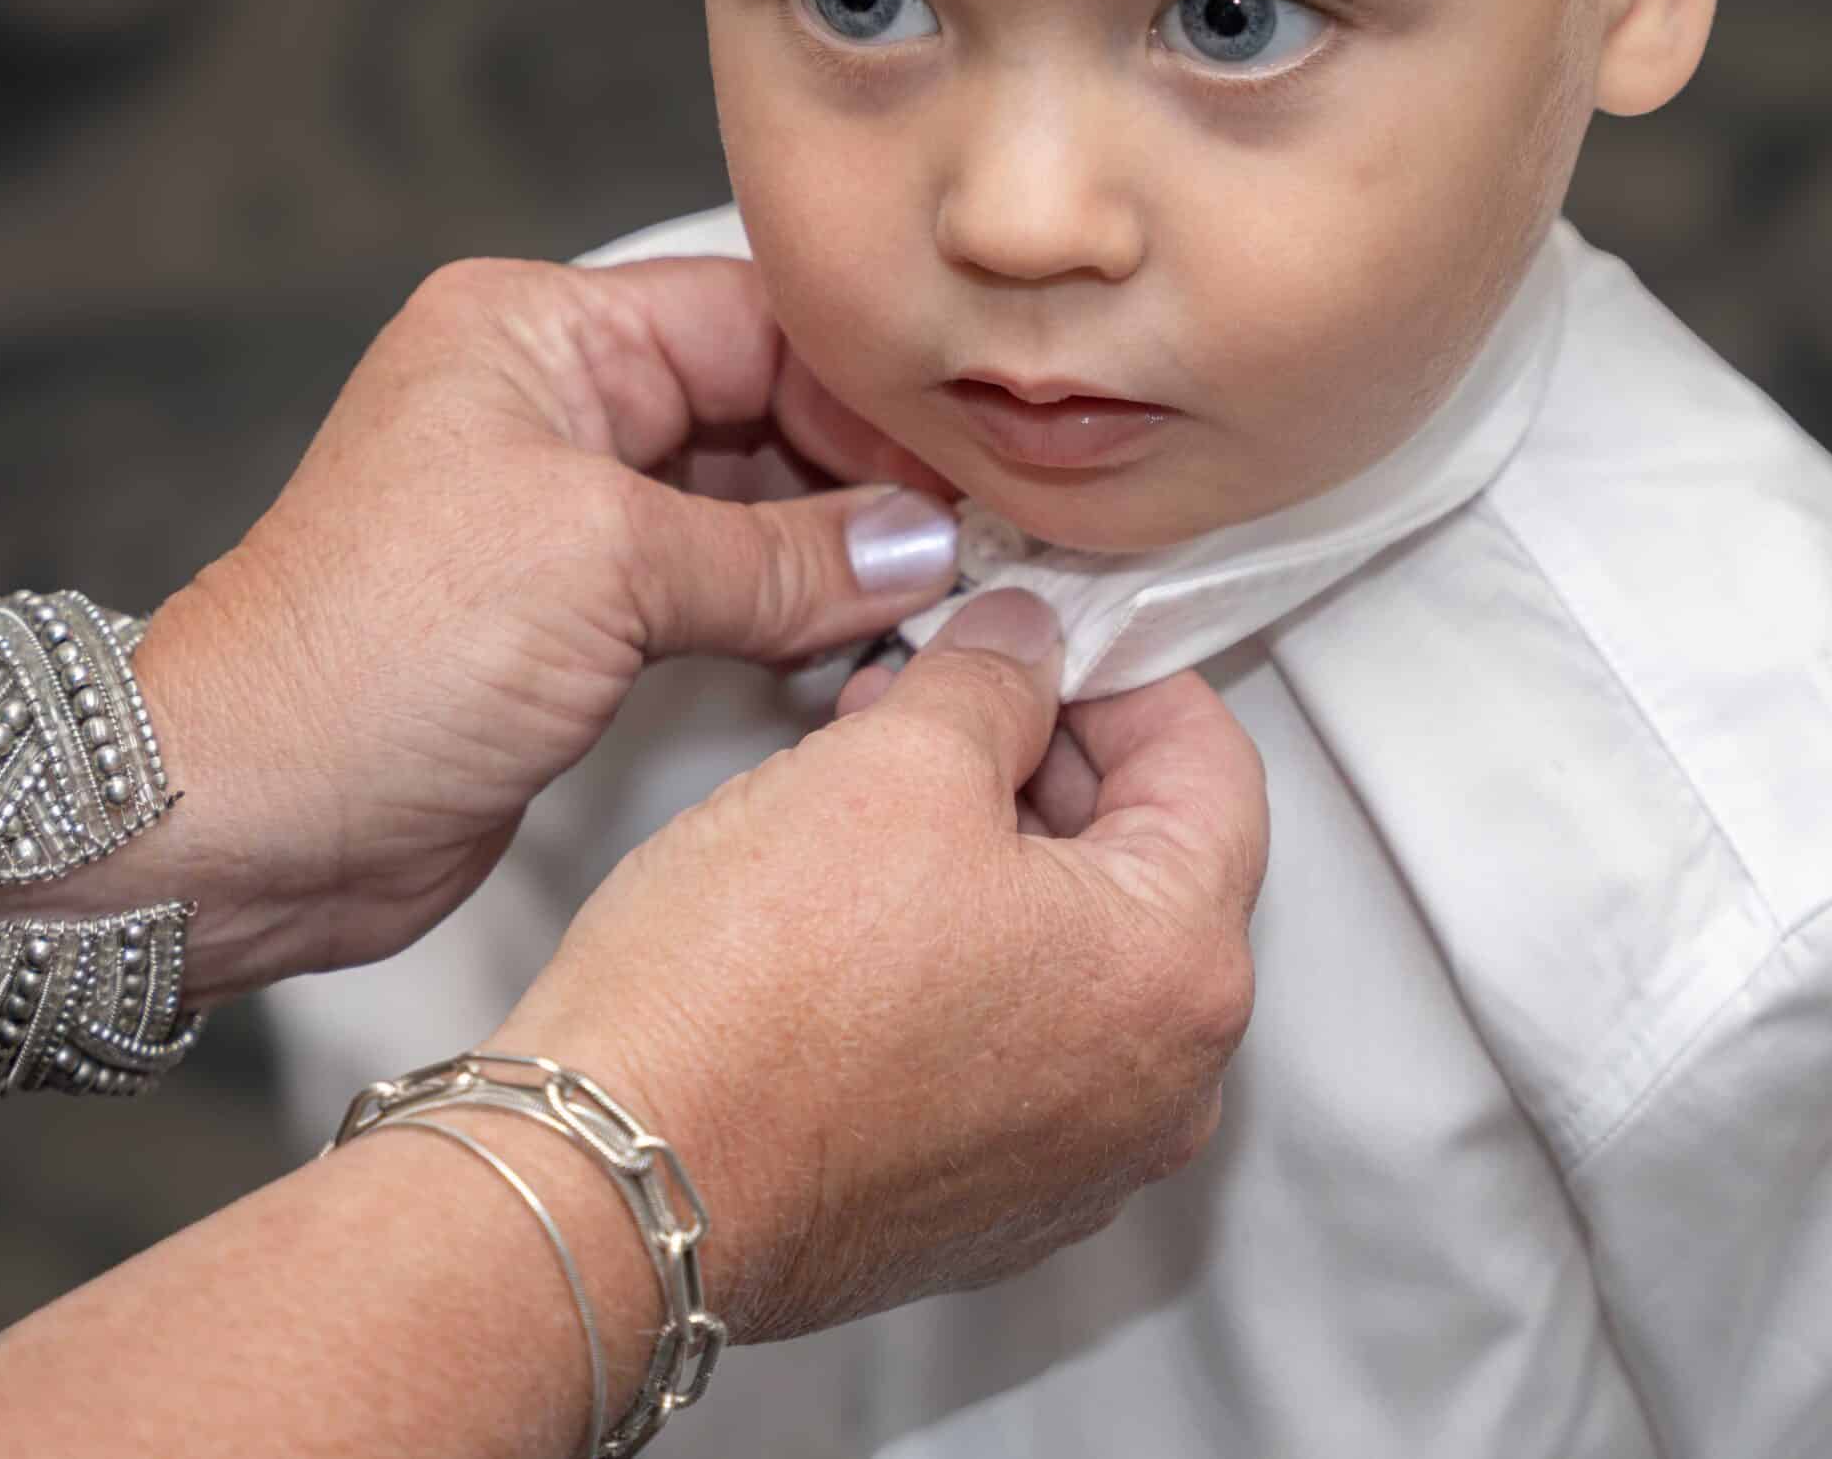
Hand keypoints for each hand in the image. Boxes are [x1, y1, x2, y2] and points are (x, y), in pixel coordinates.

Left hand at [135, 256, 961, 998]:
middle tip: (985, 536)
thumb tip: (924, 547)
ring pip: (744, 500)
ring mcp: (562, 510)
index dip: (869, 391)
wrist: (243, 818)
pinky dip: (790, 610)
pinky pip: (714, 585)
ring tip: (948, 591)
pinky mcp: (572, 613)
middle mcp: (552, 400)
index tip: (978, 461)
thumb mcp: (604, 567)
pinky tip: (869, 639)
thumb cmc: (379, 656)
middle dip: (866, 472)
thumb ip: (781, 553)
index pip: (751, 319)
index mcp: (538, 329)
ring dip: (838, 549)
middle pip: (758, 404)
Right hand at [492, 588, 1269, 1341]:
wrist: (620, 1188)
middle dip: (1044, 751)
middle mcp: (1159, 1089)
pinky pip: (1016, 1035)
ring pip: (1074, 946)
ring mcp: (1074, 1159)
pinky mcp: (984, 1199)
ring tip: (871, 771)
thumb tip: (1024, 646)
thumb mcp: (894, 760)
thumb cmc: (754, 990)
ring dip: (994, 842)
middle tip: (939, 685)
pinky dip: (964, 945)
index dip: (1119, 669)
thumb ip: (993, 678)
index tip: (1041, 632)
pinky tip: (858, 890)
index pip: (1211, 767)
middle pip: (1147, 860)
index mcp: (1177, 973)